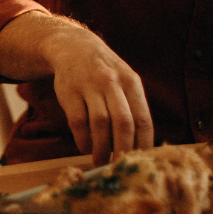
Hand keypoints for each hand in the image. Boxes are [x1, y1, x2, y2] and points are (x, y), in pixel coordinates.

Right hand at [46, 27, 154, 165]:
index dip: (143, 144)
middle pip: (123, 122)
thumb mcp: (124, 80)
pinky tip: (85, 146)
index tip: (139, 161)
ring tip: (100, 161)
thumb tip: (141, 146)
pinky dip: (83, 139)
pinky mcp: (69, 91)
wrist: (73, 46)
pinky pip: (78, 121)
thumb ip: (132, 107)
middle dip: (122, 149)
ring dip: (101, 148)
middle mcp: (112, 82)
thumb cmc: (104, 72)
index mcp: (131, 82)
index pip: (143, 119)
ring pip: (100, 123)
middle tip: (119, 166)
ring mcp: (89, 85)